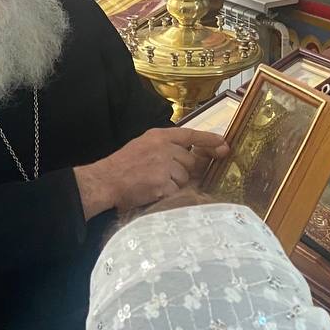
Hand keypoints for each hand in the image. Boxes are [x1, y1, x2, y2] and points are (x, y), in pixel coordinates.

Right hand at [75, 128, 229, 217]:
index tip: (224, 144)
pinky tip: (153, 191)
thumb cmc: (122, 166)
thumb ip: (166, 147)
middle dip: (184, 171)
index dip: (209, 139)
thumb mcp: (143, 146)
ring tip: (154, 183)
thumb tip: (190, 156)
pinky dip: (168, 194)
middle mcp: (164, 148)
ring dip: (174, 184)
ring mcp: (164, 165)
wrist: (105, 181)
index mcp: (159, 136)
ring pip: (185, 177)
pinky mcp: (163, 183)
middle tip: (164, 176)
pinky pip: (176, 191)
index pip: (190, 134)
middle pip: (191, 161)